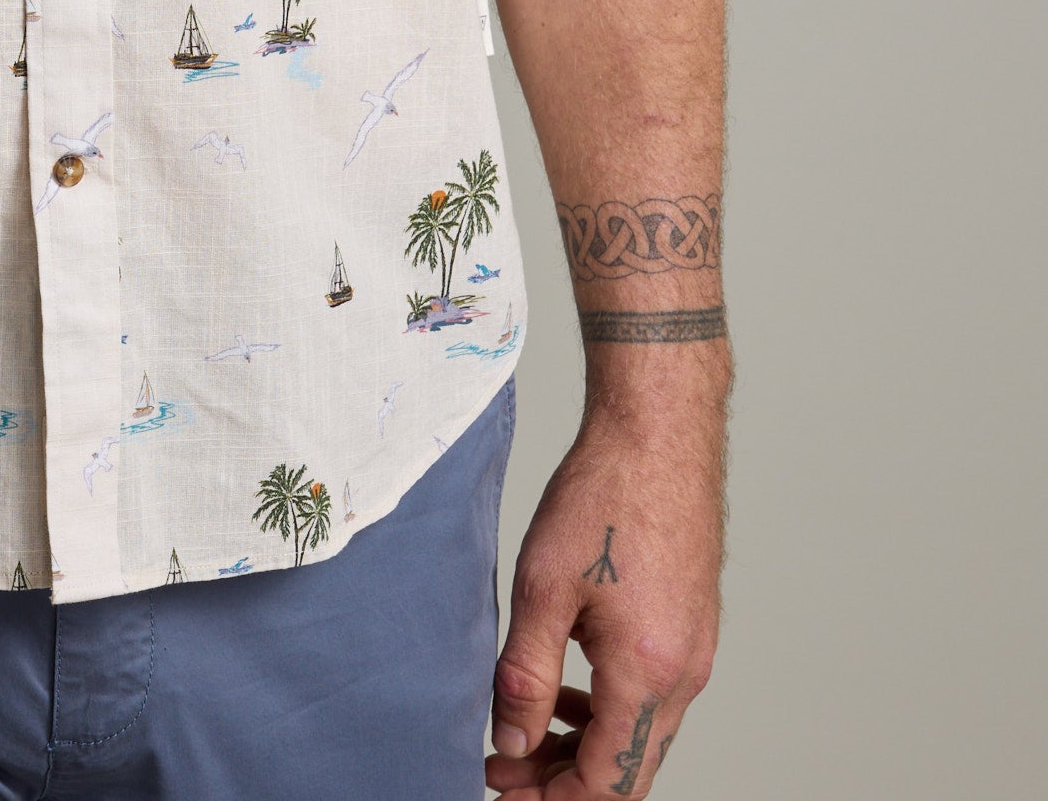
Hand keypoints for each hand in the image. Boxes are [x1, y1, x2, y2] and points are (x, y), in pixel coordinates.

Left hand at [486, 398, 722, 793]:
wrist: (659, 432)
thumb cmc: (604, 495)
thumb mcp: (542, 586)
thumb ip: (527, 673)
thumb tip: (511, 738)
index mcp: (648, 673)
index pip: (606, 783)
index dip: (551, 800)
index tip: (501, 787)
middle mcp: (683, 674)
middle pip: (627, 770)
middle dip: (563, 782)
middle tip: (503, 765)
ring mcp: (694, 652)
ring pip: (641, 735)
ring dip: (584, 746)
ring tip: (524, 728)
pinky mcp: (691, 628)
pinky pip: (653, 697)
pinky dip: (609, 709)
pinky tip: (567, 686)